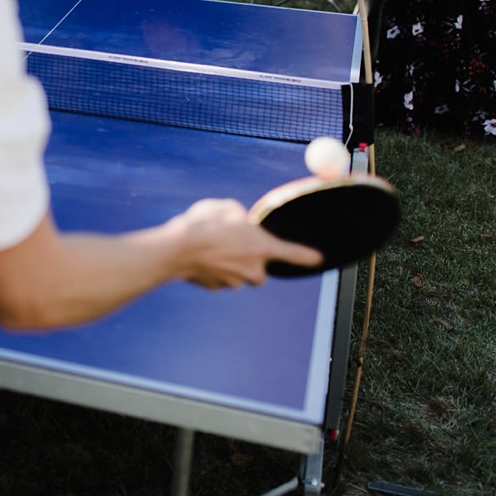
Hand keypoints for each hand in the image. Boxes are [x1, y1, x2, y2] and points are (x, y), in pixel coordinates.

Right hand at [170, 198, 322, 288]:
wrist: (177, 249)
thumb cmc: (204, 223)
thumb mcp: (227, 207)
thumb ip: (240, 217)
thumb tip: (239, 224)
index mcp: (262, 246)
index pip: (292, 253)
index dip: (306, 255)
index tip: (317, 259)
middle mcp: (253, 269)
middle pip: (259, 268)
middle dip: (249, 259)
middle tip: (230, 241)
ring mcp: (235, 281)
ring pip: (237, 273)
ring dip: (228, 262)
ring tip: (208, 245)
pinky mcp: (216, 287)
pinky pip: (218, 277)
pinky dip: (211, 268)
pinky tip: (198, 256)